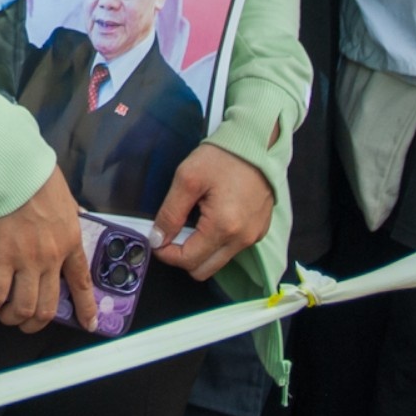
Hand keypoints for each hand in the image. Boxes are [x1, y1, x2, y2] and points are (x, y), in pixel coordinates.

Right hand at [0, 168, 95, 333]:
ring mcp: (26, 261)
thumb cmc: (36, 177)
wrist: (12, 168)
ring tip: (5, 316)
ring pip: (24, 307)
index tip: (87, 324)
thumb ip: (71, 216)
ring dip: (13, 318)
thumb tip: (74, 217)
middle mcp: (51, 258)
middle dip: (37, 323)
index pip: (81, 284)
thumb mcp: (66, 200)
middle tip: (28, 324)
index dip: (85, 309)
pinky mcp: (0, 257)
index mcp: (70, 242)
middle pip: (48, 306)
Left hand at [150, 143, 272, 280]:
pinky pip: (232, 249)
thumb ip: (170, 212)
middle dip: (182, 257)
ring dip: (200, 250)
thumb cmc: (222, 157)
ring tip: (192, 221)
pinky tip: (210, 218)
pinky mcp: (259, 230)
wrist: (256, 144)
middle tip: (172, 232)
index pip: (188, 261)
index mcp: (223, 228)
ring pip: (217, 262)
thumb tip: (157, 238)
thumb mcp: (187, 178)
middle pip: (203, 270)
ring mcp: (253, 237)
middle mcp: (242, 239)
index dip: (166, 253)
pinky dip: (216, 242)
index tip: (157, 238)